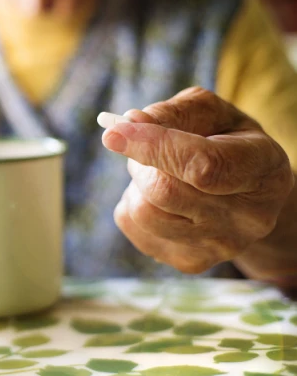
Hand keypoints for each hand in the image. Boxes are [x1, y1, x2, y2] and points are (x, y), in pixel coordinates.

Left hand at [103, 87, 294, 273]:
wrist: (248, 194)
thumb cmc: (227, 142)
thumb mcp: (214, 115)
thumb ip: (175, 113)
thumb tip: (131, 122)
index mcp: (261, 169)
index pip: (202, 166)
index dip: (153, 147)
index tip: (113, 133)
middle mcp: (248, 217)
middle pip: (163, 192)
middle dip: (139, 161)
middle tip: (144, 145)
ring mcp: (221, 246)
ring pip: (143, 212)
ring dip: (136, 183)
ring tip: (158, 172)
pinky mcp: (190, 262)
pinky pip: (133, 226)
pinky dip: (132, 202)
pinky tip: (158, 197)